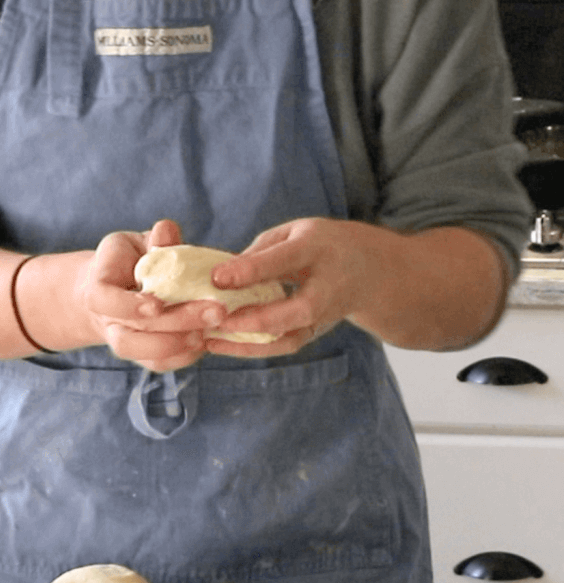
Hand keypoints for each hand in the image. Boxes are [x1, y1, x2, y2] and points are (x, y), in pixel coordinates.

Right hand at [79, 220, 226, 371]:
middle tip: (215, 311)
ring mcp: (126, 342)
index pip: (104, 301)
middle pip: (131, 338)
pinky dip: (186, 355)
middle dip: (175, 325)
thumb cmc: (129, 259)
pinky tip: (208, 339)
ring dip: (181, 346)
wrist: (116, 286)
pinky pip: (162, 364)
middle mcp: (109, 323)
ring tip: (210, 330)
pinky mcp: (145, 356)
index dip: (129, 306)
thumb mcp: (137, 242)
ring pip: (146, 358)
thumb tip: (167, 230)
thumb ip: (153, 239)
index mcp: (99, 290)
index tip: (157, 304)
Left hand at [205, 218, 506, 354]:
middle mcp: (327, 285)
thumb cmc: (325, 247)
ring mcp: (324, 315)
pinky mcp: (315, 332)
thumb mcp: (296, 233)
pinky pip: (283, 345)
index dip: (251, 269)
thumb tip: (221, 274)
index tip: (217, 277)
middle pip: (295, 310)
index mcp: (319, 248)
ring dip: (247, 344)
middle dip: (253, 319)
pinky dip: (252, 349)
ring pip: (288, 337)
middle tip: (214, 320)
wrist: (374, 273)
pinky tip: (221, 345)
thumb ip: (261, 251)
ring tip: (207, 341)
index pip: (285, 260)